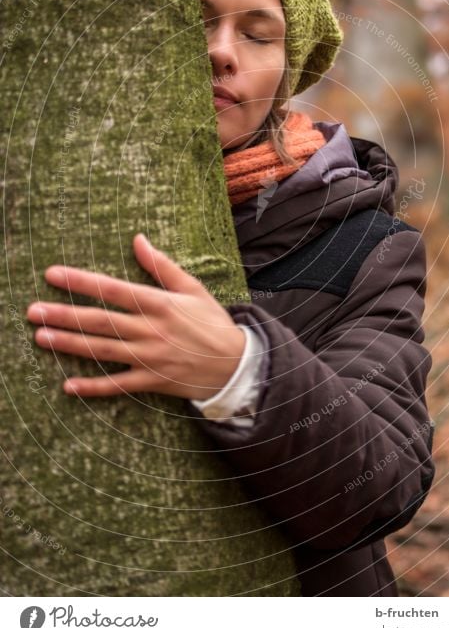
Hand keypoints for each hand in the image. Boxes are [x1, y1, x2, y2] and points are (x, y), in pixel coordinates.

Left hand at [26, 234, 244, 399]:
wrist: (236, 364)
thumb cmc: (212, 322)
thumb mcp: (192, 288)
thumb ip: (161, 266)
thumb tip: (138, 239)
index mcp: (158, 304)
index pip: (113, 289)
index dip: (81, 281)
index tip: (53, 274)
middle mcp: (150, 330)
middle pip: (100, 321)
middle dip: (64, 315)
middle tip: (33, 311)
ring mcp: (149, 357)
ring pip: (102, 351)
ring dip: (70, 345)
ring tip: (40, 337)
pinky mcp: (152, 381)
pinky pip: (118, 386)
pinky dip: (93, 388)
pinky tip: (67, 386)